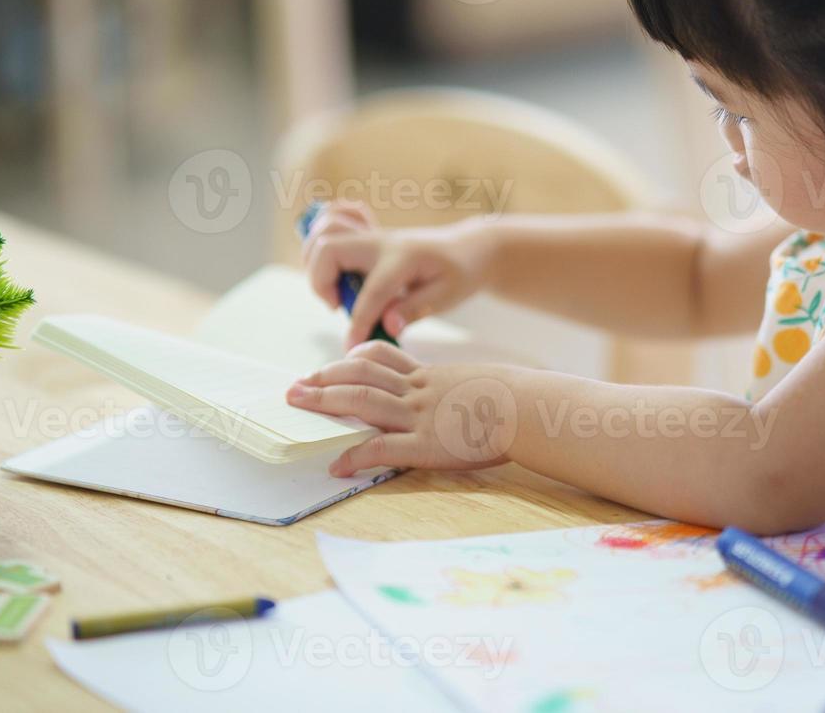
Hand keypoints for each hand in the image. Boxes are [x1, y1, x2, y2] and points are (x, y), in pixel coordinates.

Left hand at [286, 341, 518, 476]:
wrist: (529, 408)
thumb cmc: (518, 400)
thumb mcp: (485, 382)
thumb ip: (465, 387)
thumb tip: (469, 395)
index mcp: (432, 376)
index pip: (385, 359)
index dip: (355, 358)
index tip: (338, 362)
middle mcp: (419, 391)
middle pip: (362, 376)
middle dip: (324, 378)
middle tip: (295, 385)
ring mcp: (420, 415)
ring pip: (362, 401)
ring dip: (325, 402)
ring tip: (298, 404)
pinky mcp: (425, 444)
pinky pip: (381, 447)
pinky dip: (354, 455)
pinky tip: (337, 465)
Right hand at [300, 201, 495, 348]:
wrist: (467, 247)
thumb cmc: (459, 273)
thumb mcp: (447, 295)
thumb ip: (414, 309)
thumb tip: (387, 326)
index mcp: (403, 259)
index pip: (371, 293)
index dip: (357, 324)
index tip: (350, 349)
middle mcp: (381, 241)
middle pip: (328, 247)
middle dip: (320, 281)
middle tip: (338, 304)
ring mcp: (371, 233)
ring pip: (325, 231)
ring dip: (316, 260)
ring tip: (334, 286)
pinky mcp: (366, 233)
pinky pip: (333, 219)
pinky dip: (324, 236)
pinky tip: (336, 263)